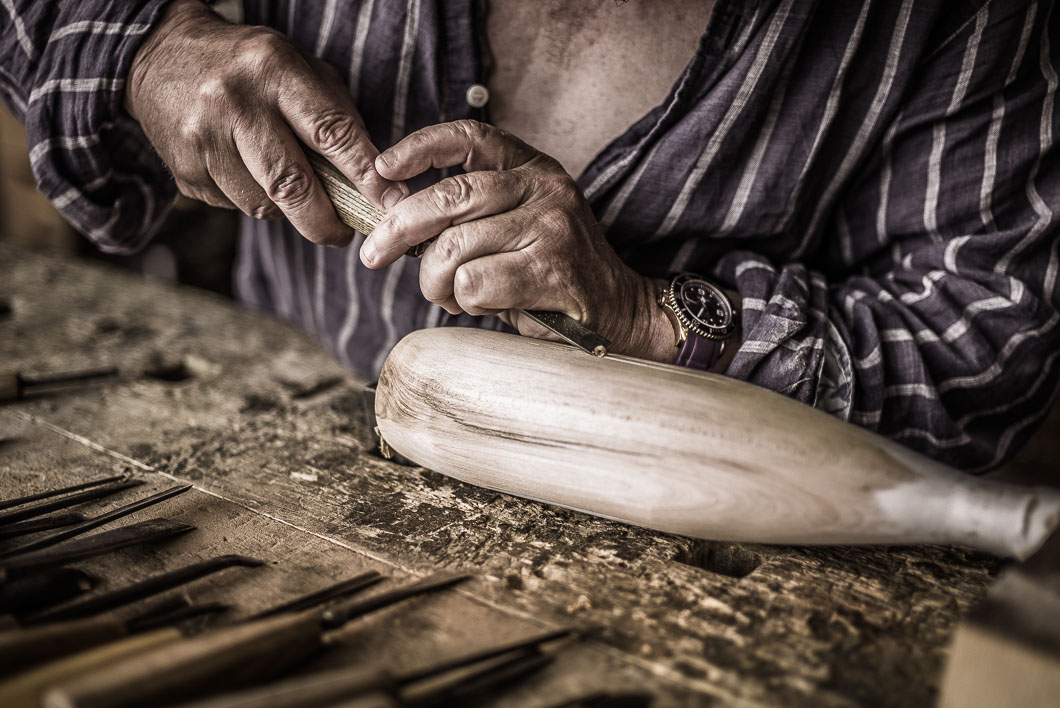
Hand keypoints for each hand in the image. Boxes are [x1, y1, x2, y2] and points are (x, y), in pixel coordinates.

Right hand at [124, 0, 406, 245]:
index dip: (366, 177)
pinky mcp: (184, 170)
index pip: (331, 134)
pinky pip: (235, 206)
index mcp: (273, 69)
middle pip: (293, 186)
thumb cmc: (249, 65)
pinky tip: (248, 171)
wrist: (160, 55)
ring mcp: (203, 139)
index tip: (393, 205)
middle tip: (344, 233)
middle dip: (326, 221)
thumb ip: (338, 117)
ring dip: (288, 209)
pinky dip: (255, 200)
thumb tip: (376, 181)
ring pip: (264, 205)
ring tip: (288, 184)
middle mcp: (234, 103)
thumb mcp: (299, 68)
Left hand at [360, 119, 675, 358]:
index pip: (470, 137)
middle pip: (451, 196)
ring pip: (456, 247)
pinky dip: (466, 301)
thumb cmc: (552, 274)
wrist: (619, 312)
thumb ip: (470, 215)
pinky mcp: (550, 269)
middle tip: (374, 254)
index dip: (420, 147)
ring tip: (450, 295)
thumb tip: (395, 220)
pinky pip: (474, 282)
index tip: (382, 167)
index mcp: (534, 168)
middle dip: (399, 228)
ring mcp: (551, 226)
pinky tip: (485, 305)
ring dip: (436, 281)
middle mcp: (545, 188)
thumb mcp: (518, 227)